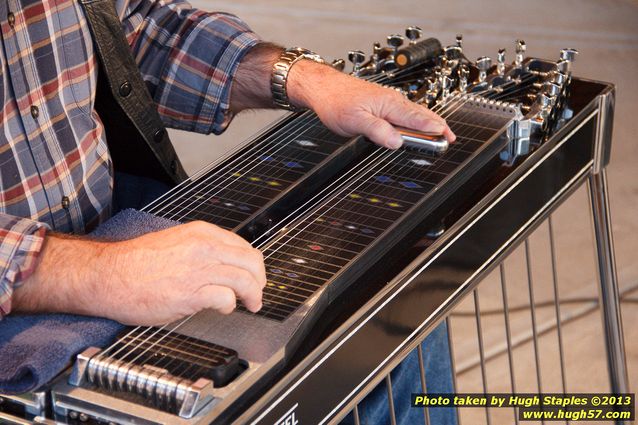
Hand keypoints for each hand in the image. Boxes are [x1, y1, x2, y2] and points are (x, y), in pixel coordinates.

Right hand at [14, 221, 265, 325]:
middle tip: (258, 292)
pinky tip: (224, 308)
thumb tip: (221, 263)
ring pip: (246, 280)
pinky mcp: (190, 292)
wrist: (107, 275)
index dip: (253, 264)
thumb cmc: (134, 263)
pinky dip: (231, 305)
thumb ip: (199, 249)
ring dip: (254, 295)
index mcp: (201, 233)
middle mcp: (204, 247)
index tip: (253, 276)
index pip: (243, 246)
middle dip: (260, 279)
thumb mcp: (173, 242)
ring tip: (252, 305)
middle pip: (252, 261)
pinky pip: (226, 298)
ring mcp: (198, 269)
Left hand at [287, 60, 455, 148]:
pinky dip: (415, 120)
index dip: (434, 129)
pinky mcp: (382, 104)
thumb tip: (397, 142)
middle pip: (421, 115)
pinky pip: (404, 113)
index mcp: (390, 104)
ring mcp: (388, 102)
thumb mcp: (355, 121)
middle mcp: (392, 101)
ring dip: (428, 123)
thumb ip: (378, 131)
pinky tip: (416, 125)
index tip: (447, 137)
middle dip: (437, 127)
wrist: (323, 88)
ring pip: (414, 113)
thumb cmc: (336, 101)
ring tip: (440, 133)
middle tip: (450, 139)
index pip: (418, 119)